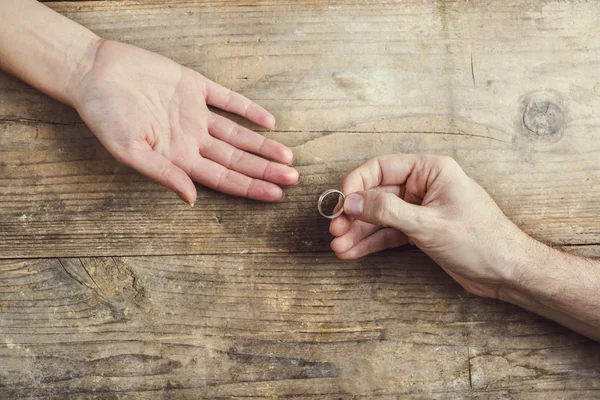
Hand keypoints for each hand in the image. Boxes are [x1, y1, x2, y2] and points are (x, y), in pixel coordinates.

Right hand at [73, 40, 298, 204]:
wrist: (93, 71)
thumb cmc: (104, 115)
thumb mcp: (129, 151)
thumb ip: (162, 174)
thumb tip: (191, 199)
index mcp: (178, 158)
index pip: (223, 178)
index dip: (250, 188)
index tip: (275, 195)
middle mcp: (191, 139)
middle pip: (237, 160)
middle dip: (265, 171)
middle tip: (294, 179)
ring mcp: (195, 113)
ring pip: (238, 134)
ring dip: (262, 146)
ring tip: (287, 158)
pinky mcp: (194, 86)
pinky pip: (227, 99)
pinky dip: (248, 109)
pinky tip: (269, 121)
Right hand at [330, 154, 541, 298]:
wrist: (507, 272)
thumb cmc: (481, 240)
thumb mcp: (428, 224)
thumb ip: (388, 211)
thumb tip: (352, 201)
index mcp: (430, 171)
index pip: (382, 168)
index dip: (357, 184)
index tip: (340, 203)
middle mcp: (423, 186)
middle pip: (376, 194)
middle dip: (354, 214)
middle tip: (335, 231)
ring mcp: (420, 209)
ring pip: (379, 217)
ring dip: (358, 231)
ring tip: (339, 247)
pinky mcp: (419, 231)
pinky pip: (389, 233)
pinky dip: (371, 242)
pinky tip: (353, 252)